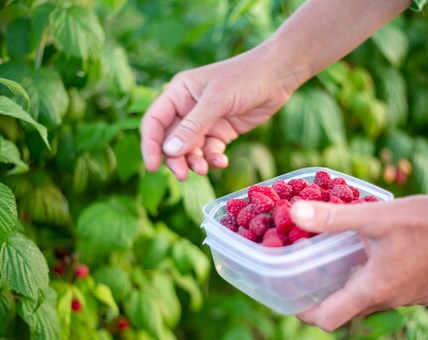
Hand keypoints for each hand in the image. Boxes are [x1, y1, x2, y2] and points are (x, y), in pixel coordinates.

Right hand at [140, 46, 299, 179]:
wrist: (277, 76)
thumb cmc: (245, 78)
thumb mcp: (216, 101)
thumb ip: (193, 127)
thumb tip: (169, 151)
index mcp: (178, 93)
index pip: (154, 122)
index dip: (150, 145)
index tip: (152, 167)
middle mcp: (187, 109)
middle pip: (171, 141)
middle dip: (175, 159)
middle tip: (183, 175)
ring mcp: (205, 122)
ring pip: (190, 150)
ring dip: (195, 162)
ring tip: (205, 169)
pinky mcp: (221, 132)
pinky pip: (210, 151)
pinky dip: (213, 160)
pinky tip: (222, 162)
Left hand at [290, 194, 427, 330]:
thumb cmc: (421, 219)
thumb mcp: (371, 216)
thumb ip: (332, 217)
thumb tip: (294, 212)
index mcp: (373, 289)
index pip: (328, 320)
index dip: (306, 314)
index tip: (294, 300)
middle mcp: (391, 302)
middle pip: (349, 312)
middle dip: (328, 299)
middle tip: (313, 277)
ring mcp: (411, 300)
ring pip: (372, 303)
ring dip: (355, 290)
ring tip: (343, 265)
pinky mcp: (426, 293)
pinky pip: (393, 295)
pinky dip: (379, 283)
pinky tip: (378, 259)